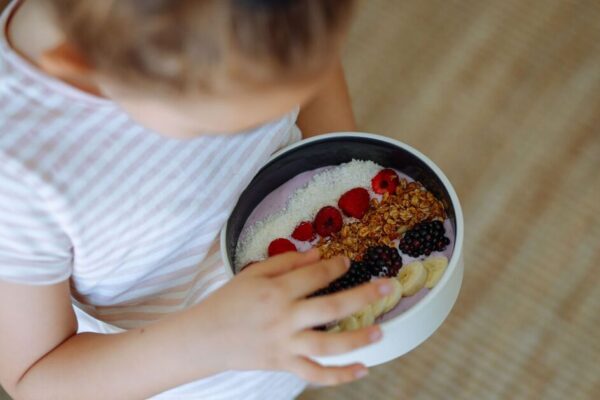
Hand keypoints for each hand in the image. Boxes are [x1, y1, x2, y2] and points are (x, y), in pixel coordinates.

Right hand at [187, 249, 393, 385]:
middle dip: (364, 296)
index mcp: (276, 291)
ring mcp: (286, 344)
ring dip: (358, 338)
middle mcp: (285, 318)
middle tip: (388, 287)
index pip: (315, 276)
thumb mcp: (253, 273)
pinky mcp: (284, 364)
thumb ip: (286, 262)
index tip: (347, 262)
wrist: (205, 338)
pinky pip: (316, 374)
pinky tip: (362, 369)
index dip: (335, 266)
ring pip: (329, 345)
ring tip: (381, 331)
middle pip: (331, 307)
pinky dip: (340, 376)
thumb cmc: (228, 301)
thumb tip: (318, 254)